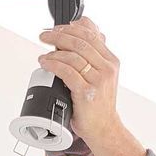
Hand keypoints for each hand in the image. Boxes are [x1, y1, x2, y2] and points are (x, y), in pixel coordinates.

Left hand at [37, 18, 122, 149]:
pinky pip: (67, 72)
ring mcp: (98, 80)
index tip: (57, 27)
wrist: (104, 128)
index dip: (71, 27)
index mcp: (111, 61)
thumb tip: (80, 30)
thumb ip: (94, 55)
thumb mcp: (101, 75)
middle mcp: (107, 68)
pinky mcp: (87, 92)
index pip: (92, 34)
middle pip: (81, 42)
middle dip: (59, 35)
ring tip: (43, 53)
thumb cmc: (99, 103)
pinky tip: (45, 63)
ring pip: (73, 56)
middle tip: (45, 36)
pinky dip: (53, 64)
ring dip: (54, 51)